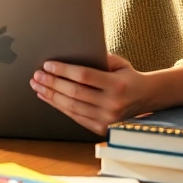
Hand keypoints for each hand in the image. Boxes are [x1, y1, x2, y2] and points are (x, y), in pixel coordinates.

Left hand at [30, 54, 151, 134]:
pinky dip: (59, 106)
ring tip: (37, 86)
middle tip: (37, 75)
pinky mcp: (102, 128)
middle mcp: (113, 104)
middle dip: (52, 83)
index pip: (84, 76)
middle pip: (74, 93)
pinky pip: (75, 117)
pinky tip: (47, 97)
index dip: (63, 71)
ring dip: (51, 96)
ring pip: (72, 107)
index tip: (47, 65)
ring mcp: (107, 119)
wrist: (146, 98)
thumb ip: (98, 58)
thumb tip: (70, 53)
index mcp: (117, 85)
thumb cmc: (127, 77)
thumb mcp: (118, 63)